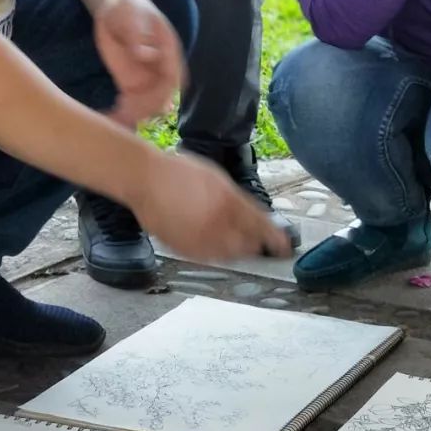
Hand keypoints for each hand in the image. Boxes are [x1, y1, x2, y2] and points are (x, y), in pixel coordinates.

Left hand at [93, 0, 183, 126]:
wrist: (117, 9)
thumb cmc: (128, 7)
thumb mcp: (131, 16)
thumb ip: (137, 36)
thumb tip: (144, 55)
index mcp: (168, 52)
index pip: (173, 78)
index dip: (165, 94)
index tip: (152, 103)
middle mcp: (160, 69)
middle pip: (161, 97)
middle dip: (147, 109)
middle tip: (126, 113)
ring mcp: (147, 79)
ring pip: (147, 106)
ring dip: (135, 116)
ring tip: (115, 118)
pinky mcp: (131, 84)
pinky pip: (131, 105)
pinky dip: (123, 115)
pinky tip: (109, 117)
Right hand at [129, 150, 293, 261]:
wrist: (145, 180)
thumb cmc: (179, 172)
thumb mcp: (216, 178)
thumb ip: (236, 198)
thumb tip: (252, 215)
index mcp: (228, 202)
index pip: (260, 226)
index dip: (275, 238)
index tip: (285, 246)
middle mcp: (217, 223)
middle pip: (248, 244)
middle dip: (256, 244)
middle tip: (261, 244)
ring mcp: (199, 238)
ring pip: (229, 254)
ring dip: (238, 251)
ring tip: (238, 245)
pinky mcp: (184, 249)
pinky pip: (208, 258)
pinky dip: (217, 255)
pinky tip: (215, 246)